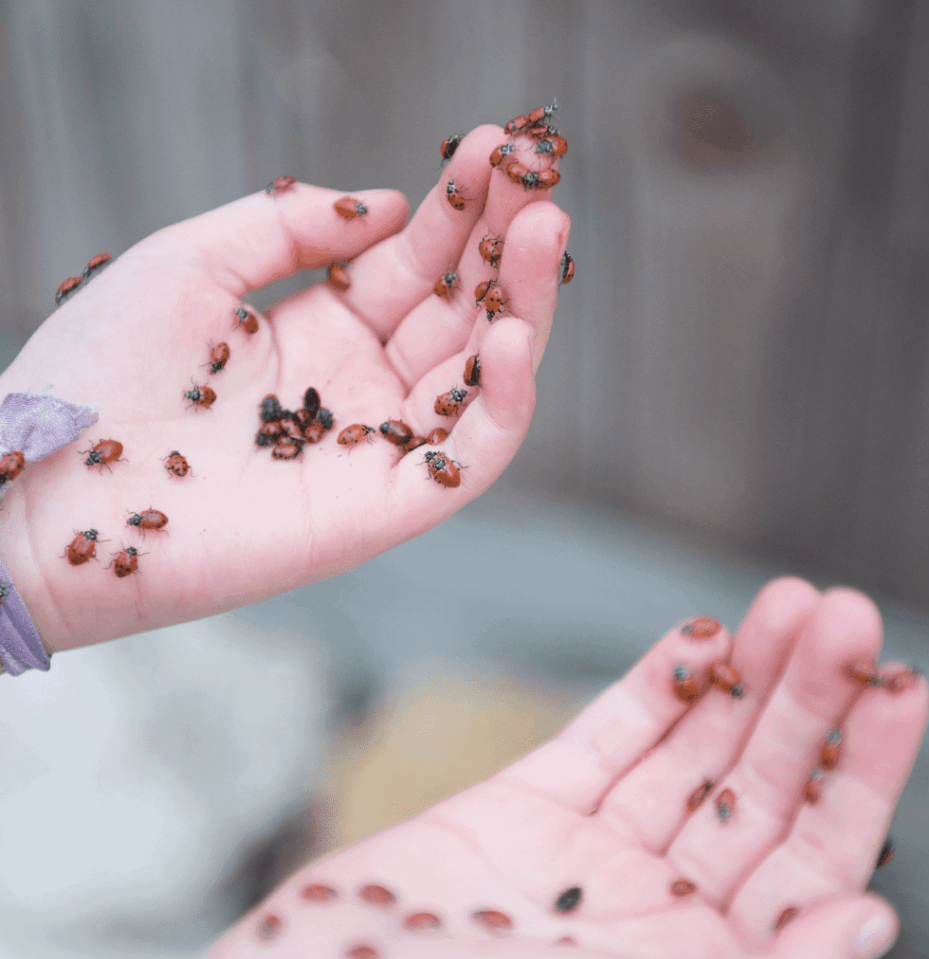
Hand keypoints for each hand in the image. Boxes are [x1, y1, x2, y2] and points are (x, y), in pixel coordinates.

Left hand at [0, 125, 568, 651]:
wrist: (44, 491)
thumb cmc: (99, 373)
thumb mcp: (192, 261)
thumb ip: (289, 226)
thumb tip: (388, 205)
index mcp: (319, 331)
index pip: (414, 264)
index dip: (457, 208)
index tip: (493, 144)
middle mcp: (359, 387)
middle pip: (460, 312)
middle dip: (504, 242)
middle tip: (537, 174)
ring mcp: (375, 447)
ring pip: (480, 376)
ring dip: (523, 304)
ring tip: (542, 228)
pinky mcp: (382, 508)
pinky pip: (468, 456)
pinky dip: (502, 401)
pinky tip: (507, 334)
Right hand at [196, 579, 928, 958]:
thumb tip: (871, 917)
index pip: (818, 857)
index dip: (865, 770)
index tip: (904, 685)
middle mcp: (663, 913)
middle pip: (757, 785)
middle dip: (807, 697)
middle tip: (845, 611)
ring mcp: (592, 856)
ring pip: (690, 747)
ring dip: (742, 673)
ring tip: (792, 600)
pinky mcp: (521, 809)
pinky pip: (605, 735)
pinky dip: (655, 683)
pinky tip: (704, 632)